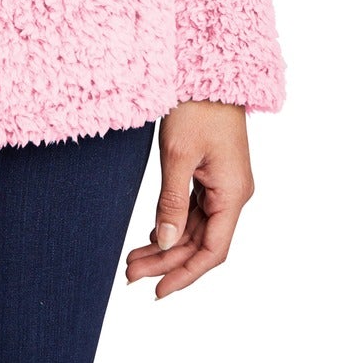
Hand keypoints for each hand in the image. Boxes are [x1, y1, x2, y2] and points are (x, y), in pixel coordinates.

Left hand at [125, 100, 253, 299]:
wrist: (209, 71)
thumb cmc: (197, 107)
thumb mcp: (178, 154)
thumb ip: (171, 200)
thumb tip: (165, 240)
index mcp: (232, 194)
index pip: (212, 251)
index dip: (185, 274)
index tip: (158, 291)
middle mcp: (232, 195)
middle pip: (201, 243)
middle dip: (166, 261)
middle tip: (130, 274)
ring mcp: (223, 185)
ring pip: (196, 229)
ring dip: (167, 245)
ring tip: (134, 261)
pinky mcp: (212, 175)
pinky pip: (194, 210)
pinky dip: (173, 224)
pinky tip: (153, 234)